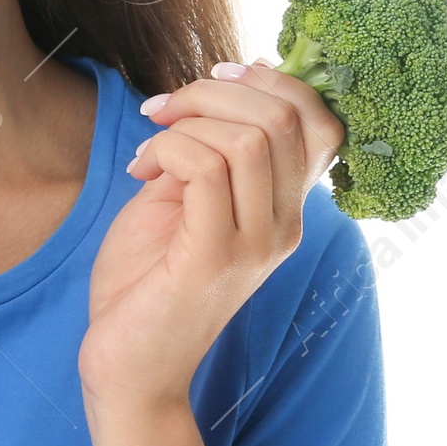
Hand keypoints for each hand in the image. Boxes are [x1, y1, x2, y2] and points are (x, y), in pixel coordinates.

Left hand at [77, 59, 345, 410]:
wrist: (127, 366)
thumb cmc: (146, 282)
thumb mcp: (181, 200)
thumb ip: (206, 152)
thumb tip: (211, 94)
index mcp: (284, 208)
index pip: (320, 121)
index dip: (272, 80)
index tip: (211, 80)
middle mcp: (284, 225)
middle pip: (285, 116)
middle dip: (215, 90)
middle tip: (163, 110)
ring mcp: (256, 244)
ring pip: (249, 137)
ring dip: (188, 122)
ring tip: (148, 148)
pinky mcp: (216, 258)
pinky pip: (207, 168)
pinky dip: (167, 151)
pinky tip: (139, 172)